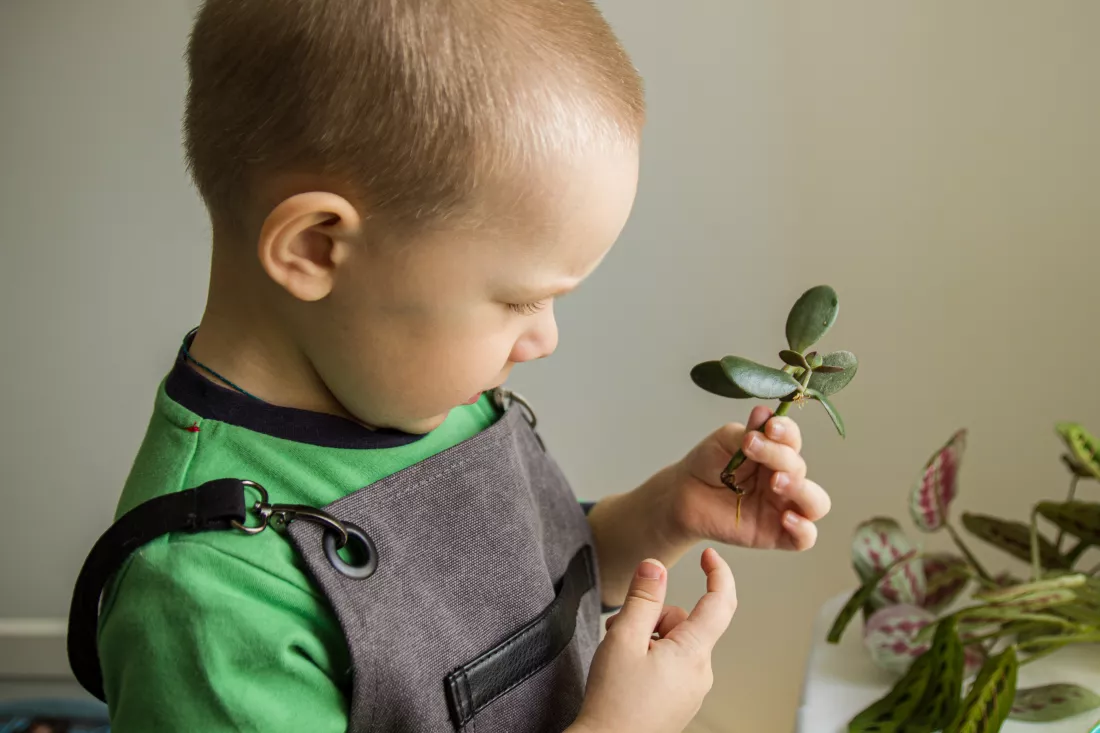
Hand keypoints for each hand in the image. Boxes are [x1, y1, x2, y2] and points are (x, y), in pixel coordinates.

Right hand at [569, 549, 736, 732]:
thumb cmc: (613, 703)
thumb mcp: (623, 638)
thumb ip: (642, 598)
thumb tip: (656, 566)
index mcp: (693, 654)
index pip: (720, 602)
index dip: (718, 573)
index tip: (709, 556)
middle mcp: (700, 673)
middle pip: (686, 622)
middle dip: (655, 616)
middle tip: (623, 628)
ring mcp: (691, 690)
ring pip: (677, 643)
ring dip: (649, 637)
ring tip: (621, 654)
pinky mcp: (680, 701)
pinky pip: (673, 664)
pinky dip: (652, 657)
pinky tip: (628, 670)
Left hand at [670, 405, 831, 551]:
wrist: (684, 494)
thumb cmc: (708, 465)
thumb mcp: (725, 441)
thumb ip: (748, 431)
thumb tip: (764, 412)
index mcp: (776, 453)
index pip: (792, 440)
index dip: (786, 432)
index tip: (769, 426)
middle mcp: (786, 478)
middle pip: (800, 468)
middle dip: (780, 457)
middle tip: (753, 449)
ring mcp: (783, 507)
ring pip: (816, 503)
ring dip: (800, 489)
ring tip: (775, 481)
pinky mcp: (777, 534)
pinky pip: (804, 538)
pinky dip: (803, 529)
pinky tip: (786, 518)